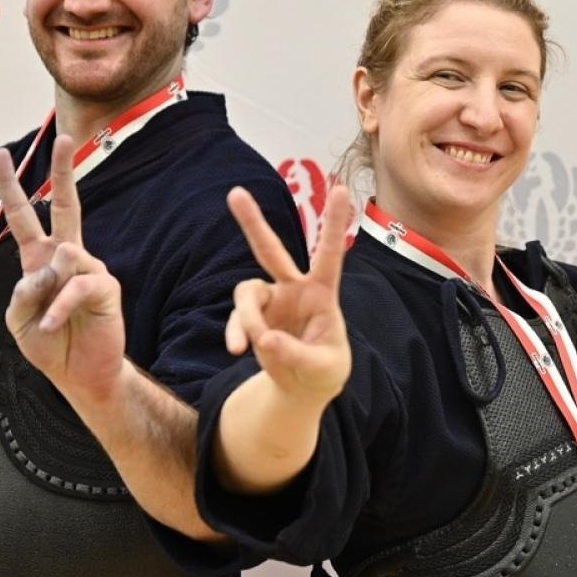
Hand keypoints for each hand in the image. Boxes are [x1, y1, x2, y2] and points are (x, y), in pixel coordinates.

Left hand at [0, 134, 123, 401]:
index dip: (11, 186)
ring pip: (64, 255)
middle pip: (65, 205)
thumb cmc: (49, 346)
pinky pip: (77, 285)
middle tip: (65, 136)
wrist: (79, 376)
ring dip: (48, 290)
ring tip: (46, 320)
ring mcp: (88, 269)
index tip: (1, 155)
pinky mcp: (105, 288)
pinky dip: (59, 308)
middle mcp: (66, 257)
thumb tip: (46, 268)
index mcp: (39, 261)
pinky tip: (52, 325)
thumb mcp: (18, 320)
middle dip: (64, 169)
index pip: (24, 216)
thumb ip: (23, 293)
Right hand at [224, 184, 352, 406]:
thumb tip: (265, 339)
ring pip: (246, 292)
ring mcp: (270, 301)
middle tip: (235, 192)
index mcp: (322, 293)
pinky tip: (237, 350)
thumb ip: (296, 354)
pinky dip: (236, 333)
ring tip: (254, 344)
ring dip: (246, 316)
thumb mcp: (322, 368)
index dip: (334, 223)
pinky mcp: (253, 318)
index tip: (341, 189)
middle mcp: (294, 289)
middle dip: (253, 223)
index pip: (329, 254)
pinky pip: (237, 319)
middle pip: (271, 250)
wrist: (302, 387)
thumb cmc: (324, 370)